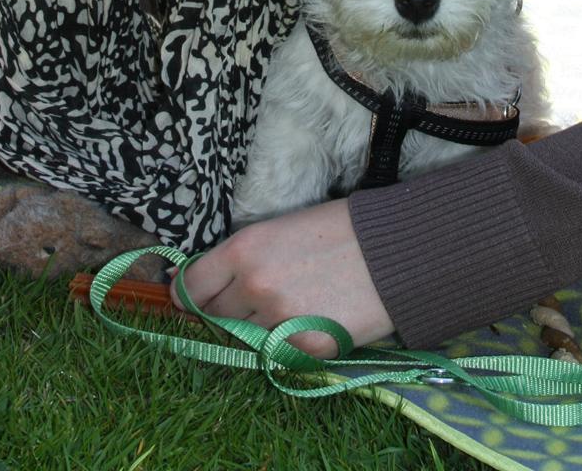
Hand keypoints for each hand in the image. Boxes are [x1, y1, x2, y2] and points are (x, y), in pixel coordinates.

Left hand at [172, 197, 393, 356]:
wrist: (393, 252)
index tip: (189, 295)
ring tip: (287, 304)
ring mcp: (277, 321)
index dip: (188, 293)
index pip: (191, 287)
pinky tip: (308, 317)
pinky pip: (276, 352)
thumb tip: (209, 277)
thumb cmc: (339, 229)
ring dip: (256, 326)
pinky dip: (285, 341)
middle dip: (224, 309)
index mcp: (245, 249)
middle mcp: (253, 287)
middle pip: (214, 315)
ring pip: (245, 336)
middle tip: (246, 298)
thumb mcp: (282, 228)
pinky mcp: (303, 349)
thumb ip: (245, 256)